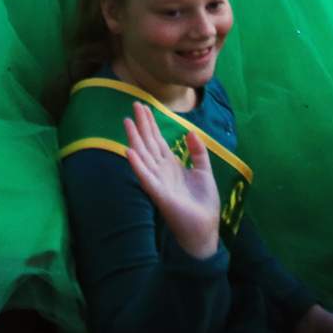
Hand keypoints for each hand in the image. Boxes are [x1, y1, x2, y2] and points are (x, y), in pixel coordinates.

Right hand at [123, 102, 218, 258]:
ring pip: (143, 156)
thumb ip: (197, 152)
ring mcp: (158, 181)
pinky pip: (145, 177)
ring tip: (127, 122)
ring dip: (134, 139)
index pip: (157, 140)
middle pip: (148, 143)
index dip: (150, 124)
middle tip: (133, 105)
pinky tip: (129, 152)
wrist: (205, 227)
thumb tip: (190, 131)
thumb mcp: (204, 171)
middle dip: (141, 125)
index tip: (144, 106)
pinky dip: (137, 165)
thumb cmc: (203, 202)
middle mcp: (161, 170)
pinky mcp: (159, 194)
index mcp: (171, 165)